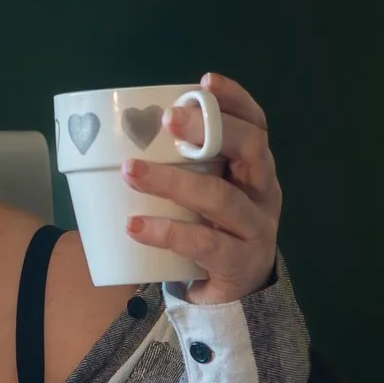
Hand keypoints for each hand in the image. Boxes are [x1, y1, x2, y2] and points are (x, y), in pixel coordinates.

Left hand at [121, 72, 281, 305]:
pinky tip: (136, 225)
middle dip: (209, 129)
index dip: (236, 101)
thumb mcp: (202, 194)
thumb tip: (120, 134)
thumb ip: (183, 167)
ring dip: (172, 180)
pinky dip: (167, 232)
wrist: (230, 300)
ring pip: (220, 198)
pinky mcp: (239, 265)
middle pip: (251, 150)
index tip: (204, 83)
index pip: (257, 126)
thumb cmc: (209, 233)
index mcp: (256, 170)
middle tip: (167, 119)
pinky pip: (204, 243)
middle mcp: (263, 194)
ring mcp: (256, 231)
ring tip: (131, 171)